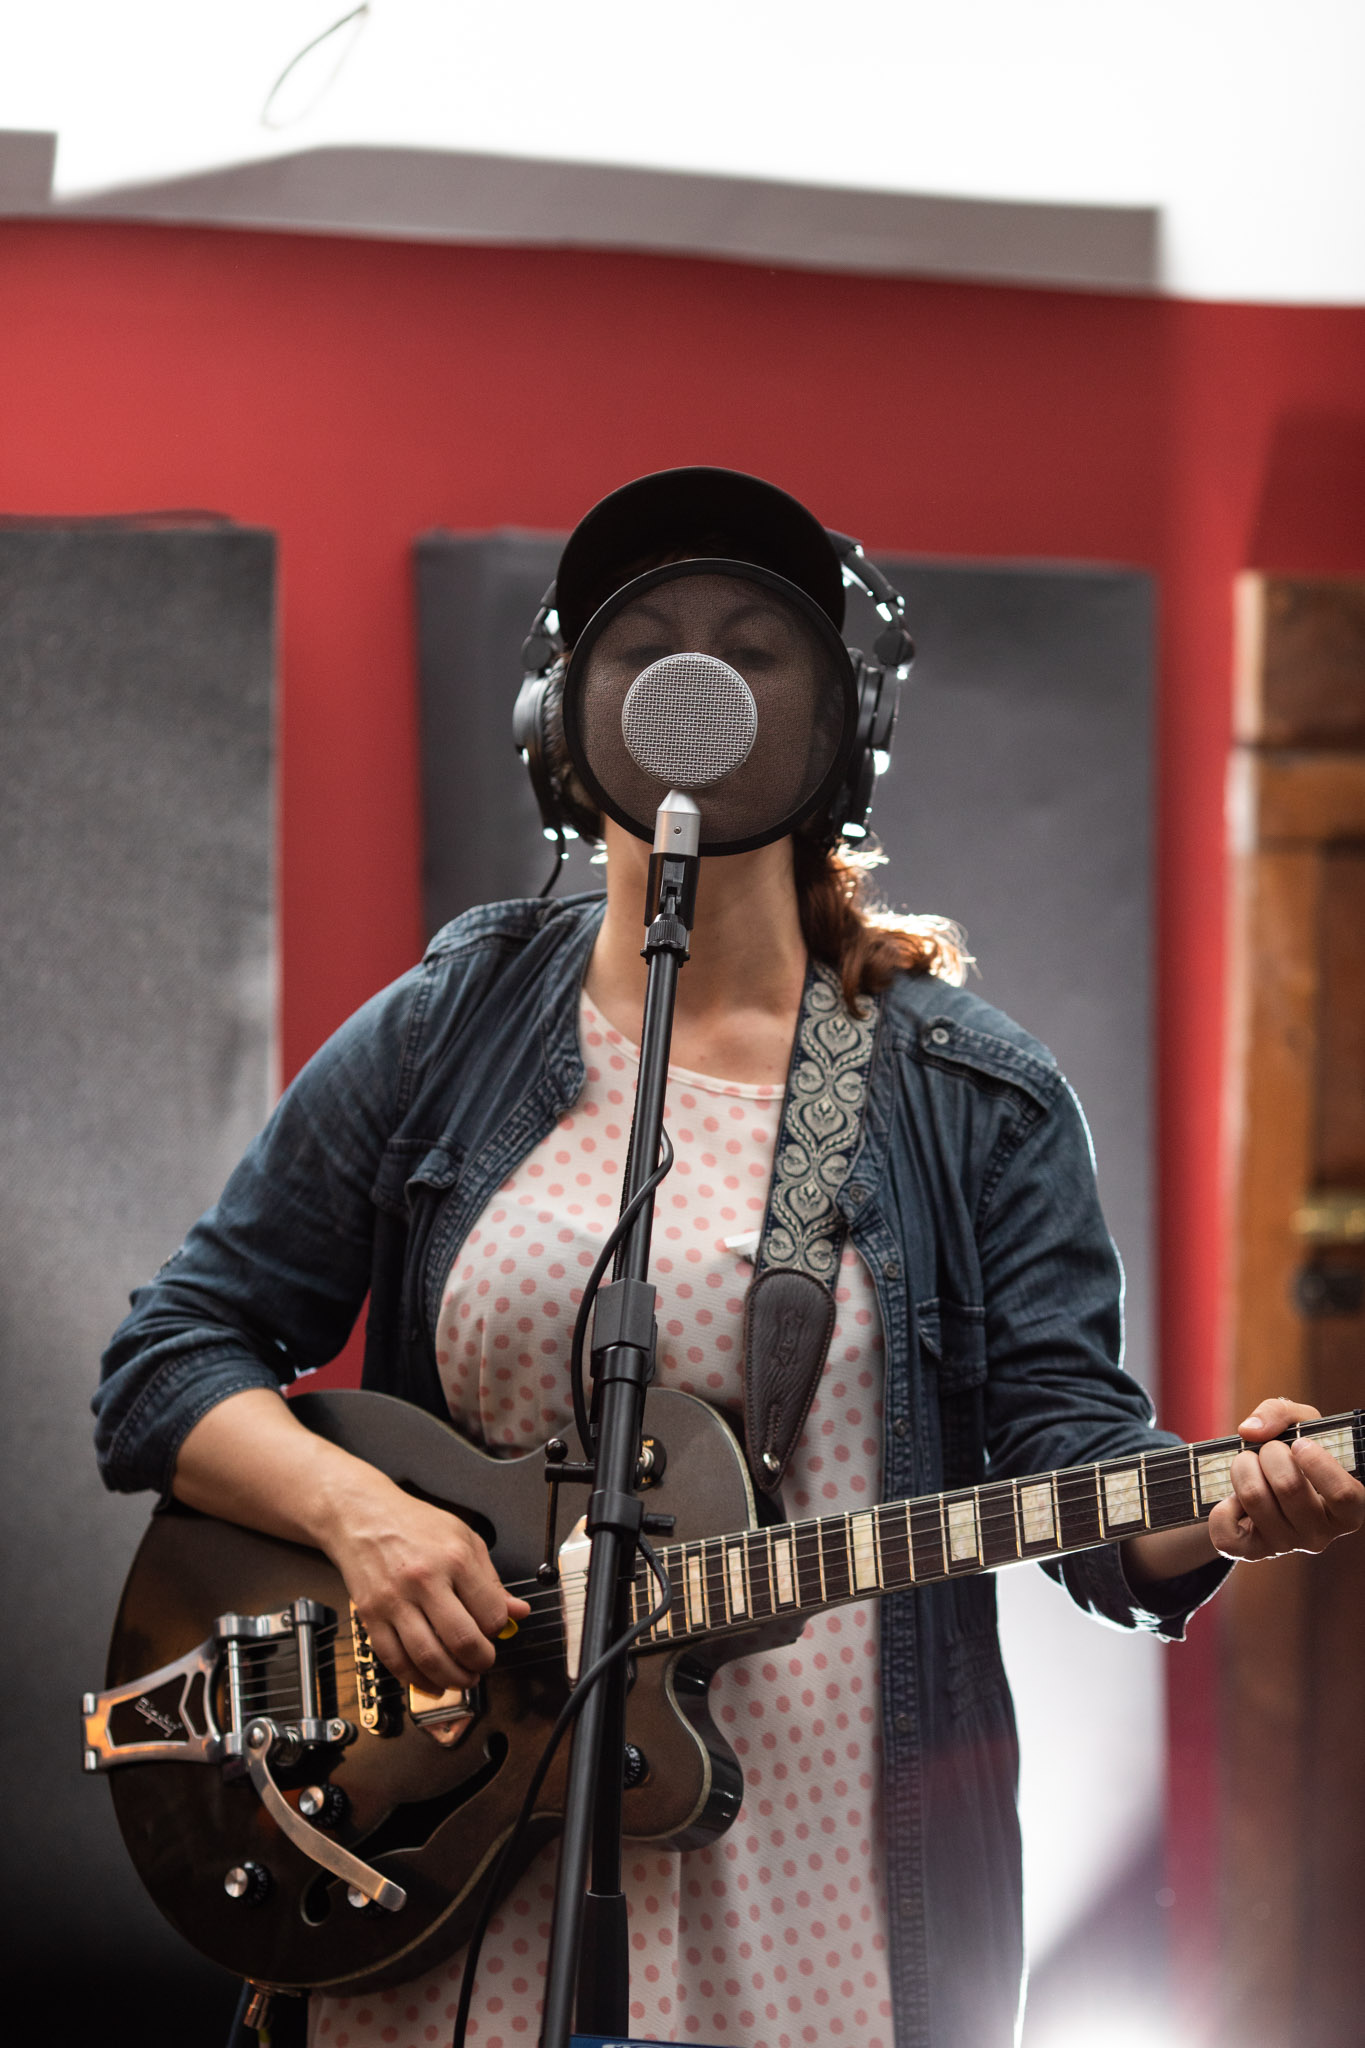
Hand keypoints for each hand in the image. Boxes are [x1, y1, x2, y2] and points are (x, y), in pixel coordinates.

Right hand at [325, 1479, 532, 1694]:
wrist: (362, 1516)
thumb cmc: (414, 1524)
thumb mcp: (464, 1538)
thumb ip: (491, 1580)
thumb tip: (517, 1612)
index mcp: (455, 1559)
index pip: (490, 1613)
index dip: (498, 1630)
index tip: (494, 1631)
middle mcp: (425, 1580)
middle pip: (462, 1640)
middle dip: (480, 1662)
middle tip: (483, 1663)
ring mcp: (395, 1601)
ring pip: (428, 1657)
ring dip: (451, 1679)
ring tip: (462, 1679)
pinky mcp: (371, 1616)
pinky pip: (394, 1660)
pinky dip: (416, 1679)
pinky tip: (430, 1682)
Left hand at [1209, 1397, 1364, 1561]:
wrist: (1265, 1481)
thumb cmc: (1292, 1451)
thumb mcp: (1298, 1424)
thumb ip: (1280, 1413)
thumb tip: (1250, 1431)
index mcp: (1345, 1509)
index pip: (1344, 1495)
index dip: (1319, 1464)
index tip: (1301, 1444)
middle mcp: (1320, 1535)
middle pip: (1289, 1487)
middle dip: (1269, 1453)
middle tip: (1267, 1450)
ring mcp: (1286, 1546)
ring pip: (1254, 1498)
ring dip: (1242, 1468)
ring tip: (1248, 1464)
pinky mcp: (1253, 1553)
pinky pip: (1227, 1536)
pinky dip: (1221, 1507)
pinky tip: (1233, 1498)